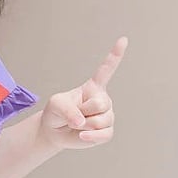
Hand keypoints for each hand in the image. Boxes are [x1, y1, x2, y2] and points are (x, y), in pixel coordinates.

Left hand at [39, 36, 127, 150]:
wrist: (55, 131)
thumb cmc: (56, 112)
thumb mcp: (55, 105)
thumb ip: (68, 110)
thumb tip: (82, 122)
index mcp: (93, 87)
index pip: (106, 69)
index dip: (115, 55)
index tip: (123, 39)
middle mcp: (103, 99)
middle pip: (100, 103)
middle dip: (83, 111)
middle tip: (75, 114)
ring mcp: (107, 115)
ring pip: (102, 121)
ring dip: (84, 125)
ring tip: (77, 124)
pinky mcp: (106, 131)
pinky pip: (104, 134)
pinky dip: (91, 137)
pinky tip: (82, 136)